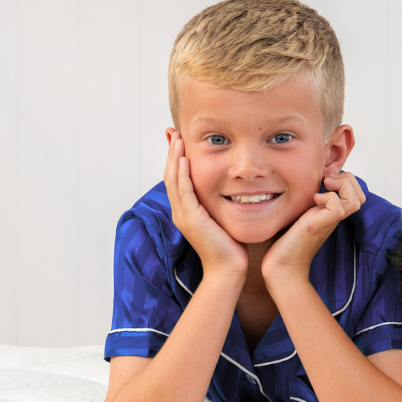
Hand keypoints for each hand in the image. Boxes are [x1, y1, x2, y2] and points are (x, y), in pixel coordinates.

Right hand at [163, 130, 246, 282]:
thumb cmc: (230, 246)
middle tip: (172, 131)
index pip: (177, 178)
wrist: (228, 270)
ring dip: (175, 158)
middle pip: (171, 175)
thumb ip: (221, 202)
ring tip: (177, 138)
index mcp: (186, 211)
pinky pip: (184, 192)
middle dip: (171, 152)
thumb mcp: (223, 217)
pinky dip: (182, 174)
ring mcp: (183, 216)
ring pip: (174, 180)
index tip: (177, 139)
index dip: (176, 158)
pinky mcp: (191, 220)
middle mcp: (181, 211)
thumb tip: (231, 187)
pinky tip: (185, 160)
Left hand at [262, 171, 365, 287]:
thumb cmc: (285, 243)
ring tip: (324, 187)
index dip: (345, 180)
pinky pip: (338, 207)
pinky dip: (328, 197)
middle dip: (348, 180)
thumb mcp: (298, 214)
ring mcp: (328, 222)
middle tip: (327, 181)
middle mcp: (333, 218)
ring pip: (356, 201)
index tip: (324, 178)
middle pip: (361, 196)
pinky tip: (314, 200)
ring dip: (342, 186)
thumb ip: (305, 202)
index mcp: (331, 214)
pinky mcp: (318, 226)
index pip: (355, 194)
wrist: (280, 268)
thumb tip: (299, 185)